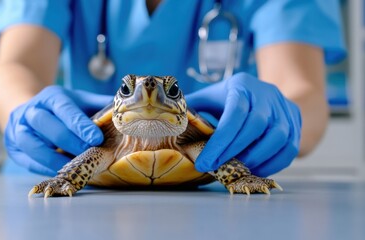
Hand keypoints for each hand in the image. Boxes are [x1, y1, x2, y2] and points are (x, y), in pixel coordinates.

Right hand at [4, 86, 112, 175]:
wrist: (29, 109)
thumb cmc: (63, 108)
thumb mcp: (80, 101)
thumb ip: (100, 105)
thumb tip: (127, 109)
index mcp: (51, 97)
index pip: (65, 109)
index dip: (80, 125)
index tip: (97, 138)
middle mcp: (32, 111)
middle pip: (47, 126)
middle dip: (70, 142)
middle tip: (90, 154)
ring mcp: (19, 129)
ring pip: (34, 145)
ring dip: (56, 159)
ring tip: (76, 166)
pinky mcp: (15, 148)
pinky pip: (29, 161)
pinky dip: (46, 168)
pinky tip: (63, 171)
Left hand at [186, 73, 301, 176]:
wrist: (267, 94)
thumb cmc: (231, 99)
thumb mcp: (211, 96)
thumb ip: (192, 107)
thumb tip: (167, 121)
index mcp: (242, 86)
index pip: (234, 113)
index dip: (220, 141)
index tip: (204, 162)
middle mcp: (268, 95)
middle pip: (256, 125)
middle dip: (235, 152)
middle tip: (217, 168)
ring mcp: (285, 109)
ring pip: (278, 137)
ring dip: (256, 159)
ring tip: (237, 170)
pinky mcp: (297, 124)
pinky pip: (290, 148)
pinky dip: (273, 164)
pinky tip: (255, 169)